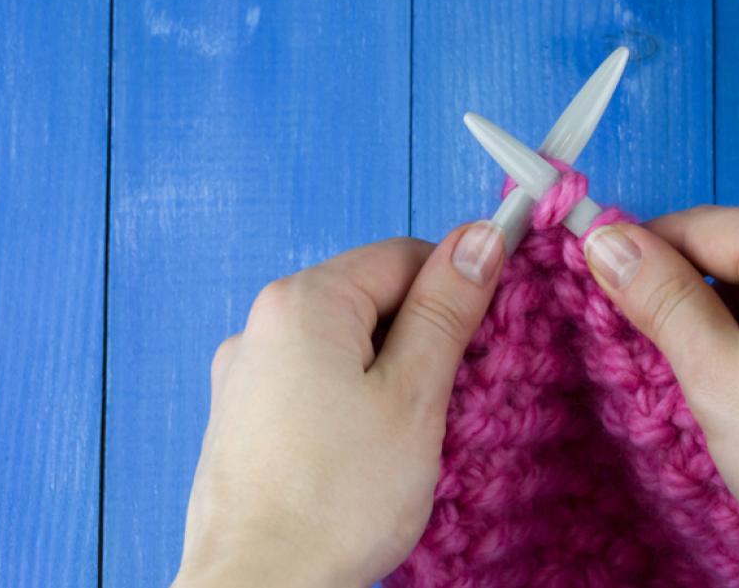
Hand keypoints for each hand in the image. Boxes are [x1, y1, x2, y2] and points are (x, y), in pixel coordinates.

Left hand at [173, 222, 505, 587]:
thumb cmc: (337, 499)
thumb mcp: (414, 394)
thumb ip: (447, 309)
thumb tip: (481, 237)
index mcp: (303, 303)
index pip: (403, 256)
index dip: (459, 284)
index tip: (494, 327)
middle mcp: (262, 327)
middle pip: (372, 300)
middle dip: (425, 337)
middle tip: (460, 395)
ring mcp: (246, 377)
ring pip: (346, 348)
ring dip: (392, 376)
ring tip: (416, 436)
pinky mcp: (245, 423)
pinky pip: (315, 388)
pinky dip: (354, 406)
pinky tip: (372, 455)